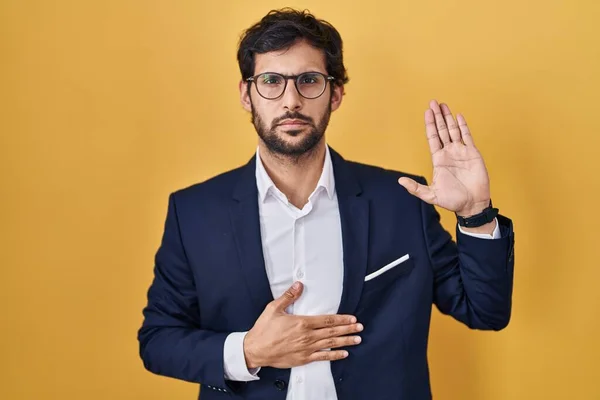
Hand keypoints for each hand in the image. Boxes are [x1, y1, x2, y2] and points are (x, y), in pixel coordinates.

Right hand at [243, 282, 362, 368]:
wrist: (255, 350)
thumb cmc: (264, 329)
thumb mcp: (274, 308)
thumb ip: (288, 296)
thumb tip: (299, 285)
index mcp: (302, 323)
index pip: (327, 320)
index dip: (341, 319)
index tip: (352, 319)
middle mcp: (307, 336)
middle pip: (332, 331)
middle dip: (348, 329)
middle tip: (360, 328)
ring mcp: (306, 349)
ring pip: (330, 344)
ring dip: (345, 341)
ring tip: (357, 339)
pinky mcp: (303, 359)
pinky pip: (322, 357)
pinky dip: (334, 355)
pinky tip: (344, 353)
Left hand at [398, 100, 490, 216]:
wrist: (472, 205)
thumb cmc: (452, 201)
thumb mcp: (431, 195)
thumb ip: (416, 188)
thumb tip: (400, 181)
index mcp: (438, 160)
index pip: (432, 138)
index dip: (429, 125)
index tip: (427, 113)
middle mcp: (449, 153)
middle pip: (442, 130)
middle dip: (437, 116)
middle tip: (433, 102)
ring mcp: (461, 152)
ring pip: (453, 130)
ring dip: (448, 118)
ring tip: (443, 105)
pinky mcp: (473, 154)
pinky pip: (467, 136)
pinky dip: (463, 126)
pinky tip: (458, 116)